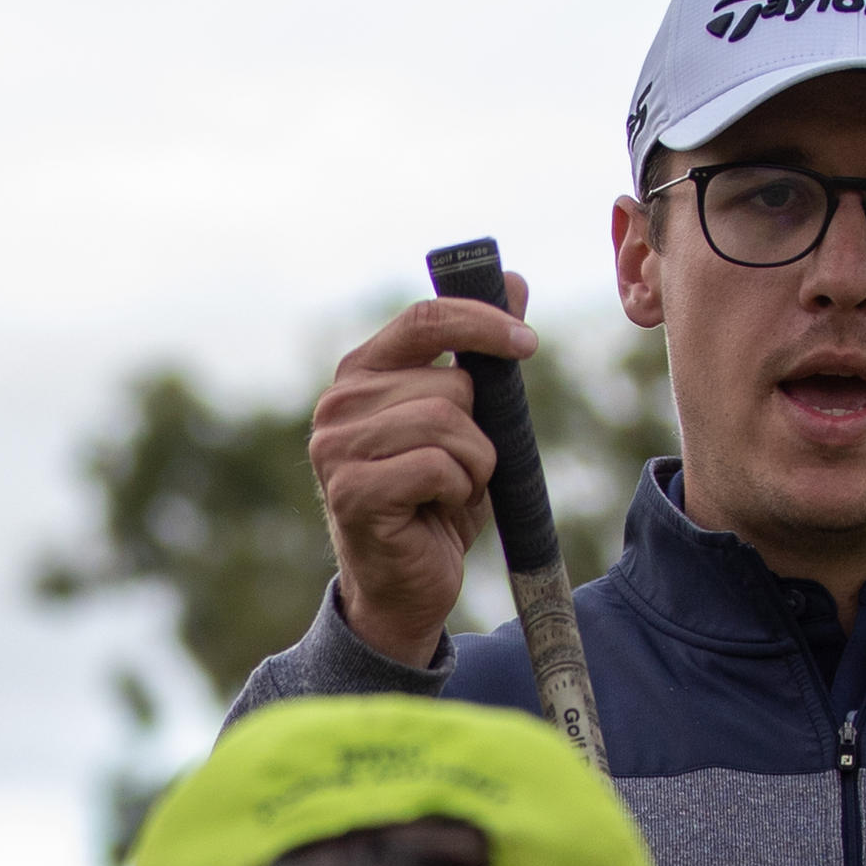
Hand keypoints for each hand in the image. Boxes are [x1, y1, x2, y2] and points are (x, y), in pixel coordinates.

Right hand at [302, 275, 531, 667]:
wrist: (407, 585)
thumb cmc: (436, 500)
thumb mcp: (470, 421)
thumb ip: (483, 353)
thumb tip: (514, 279)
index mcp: (362, 373)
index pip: (425, 318)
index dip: (483, 323)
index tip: (529, 346)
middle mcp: (338, 403)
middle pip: (450, 383)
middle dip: (480, 430)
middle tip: (461, 470)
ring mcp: (336, 448)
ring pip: (447, 424)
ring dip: (474, 465)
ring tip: (451, 491)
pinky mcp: (351, 492)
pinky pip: (437, 466)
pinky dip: (458, 492)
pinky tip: (435, 512)